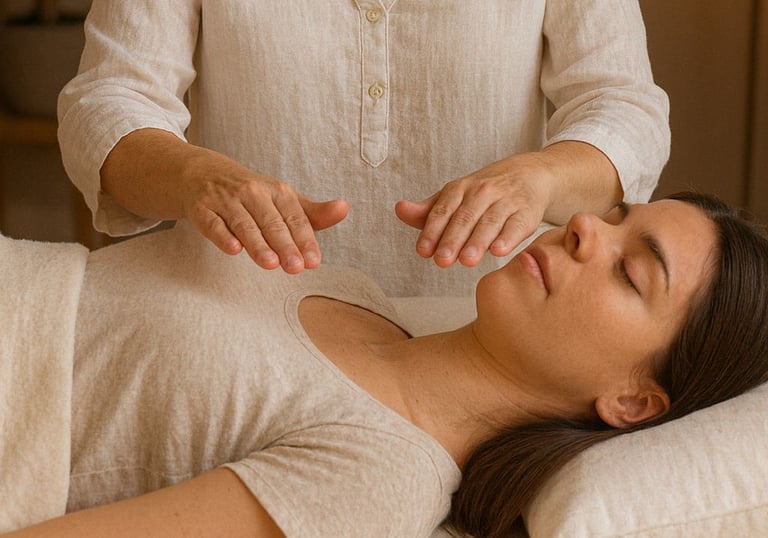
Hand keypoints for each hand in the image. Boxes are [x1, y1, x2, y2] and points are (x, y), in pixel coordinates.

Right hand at [184, 169, 347, 273]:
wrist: (202, 173)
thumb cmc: (251, 194)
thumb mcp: (283, 200)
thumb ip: (313, 213)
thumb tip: (344, 208)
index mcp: (276, 191)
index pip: (294, 217)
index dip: (305, 239)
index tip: (313, 261)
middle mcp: (252, 192)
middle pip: (271, 222)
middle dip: (285, 245)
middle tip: (296, 267)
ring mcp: (225, 200)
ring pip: (244, 224)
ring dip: (258, 244)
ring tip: (271, 264)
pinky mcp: (202, 208)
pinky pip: (212, 223)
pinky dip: (222, 235)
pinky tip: (233, 249)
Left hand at [395, 154, 554, 267]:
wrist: (529, 174)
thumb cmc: (484, 193)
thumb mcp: (454, 197)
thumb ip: (428, 211)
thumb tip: (400, 210)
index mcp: (459, 189)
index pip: (442, 211)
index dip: (432, 231)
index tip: (423, 251)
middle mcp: (482, 192)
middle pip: (464, 218)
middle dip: (452, 240)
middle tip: (442, 261)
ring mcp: (506, 200)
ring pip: (489, 222)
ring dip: (477, 241)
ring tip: (467, 261)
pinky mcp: (527, 211)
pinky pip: (516, 225)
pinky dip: (508, 238)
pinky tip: (498, 251)